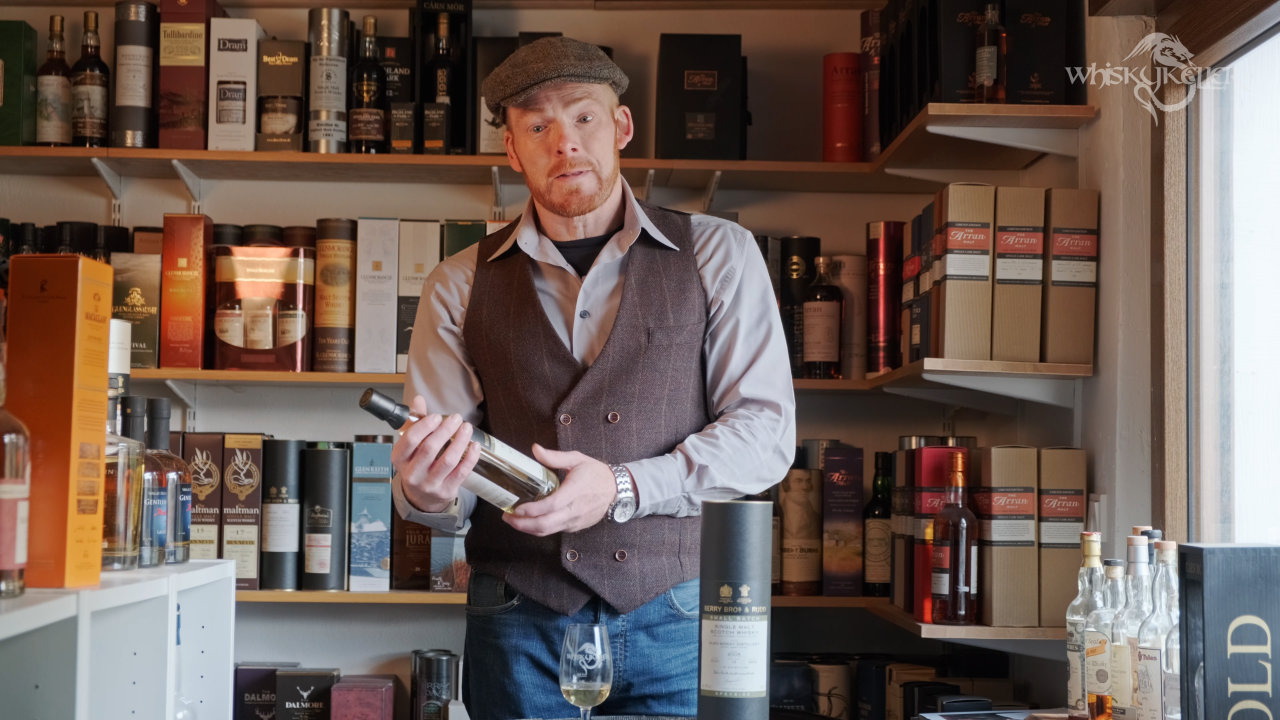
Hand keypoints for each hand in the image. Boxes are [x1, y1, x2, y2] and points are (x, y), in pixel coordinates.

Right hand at [390, 395, 480, 513]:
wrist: (421, 497)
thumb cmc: (416, 466)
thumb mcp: (410, 446)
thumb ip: (415, 422)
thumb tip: (418, 400)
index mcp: (399, 459)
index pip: (410, 440)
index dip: (425, 426)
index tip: (437, 417)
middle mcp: (412, 473)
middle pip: (430, 448)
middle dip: (445, 430)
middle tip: (456, 418)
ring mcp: (429, 484)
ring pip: (448, 460)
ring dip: (460, 441)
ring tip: (467, 428)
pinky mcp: (446, 491)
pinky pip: (461, 472)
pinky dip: (470, 457)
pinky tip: (474, 446)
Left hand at [504, 444, 617, 535]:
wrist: (617, 490)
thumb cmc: (596, 473)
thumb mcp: (577, 459)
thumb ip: (555, 456)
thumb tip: (535, 449)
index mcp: (575, 491)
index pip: (552, 505)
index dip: (532, 510)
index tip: (517, 508)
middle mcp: (575, 510)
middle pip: (546, 524)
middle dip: (523, 524)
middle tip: (507, 517)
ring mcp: (575, 521)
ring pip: (548, 531)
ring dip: (528, 529)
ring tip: (513, 520)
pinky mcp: (575, 526)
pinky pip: (554, 531)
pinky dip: (539, 529)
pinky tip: (529, 521)